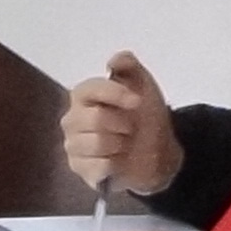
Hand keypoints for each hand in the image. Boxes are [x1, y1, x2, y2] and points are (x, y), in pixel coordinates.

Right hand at [62, 51, 180, 204]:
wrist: (158, 151)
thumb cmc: (145, 116)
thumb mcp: (143, 83)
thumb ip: (128, 65)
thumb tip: (113, 60)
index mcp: (83, 96)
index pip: (90, 89)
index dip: (116, 94)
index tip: (137, 101)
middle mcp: (72, 120)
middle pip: (95, 119)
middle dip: (122, 124)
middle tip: (130, 127)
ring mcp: (73, 146)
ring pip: (97, 143)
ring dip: (121, 144)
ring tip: (124, 143)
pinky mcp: (79, 169)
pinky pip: (98, 166)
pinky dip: (116, 164)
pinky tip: (118, 160)